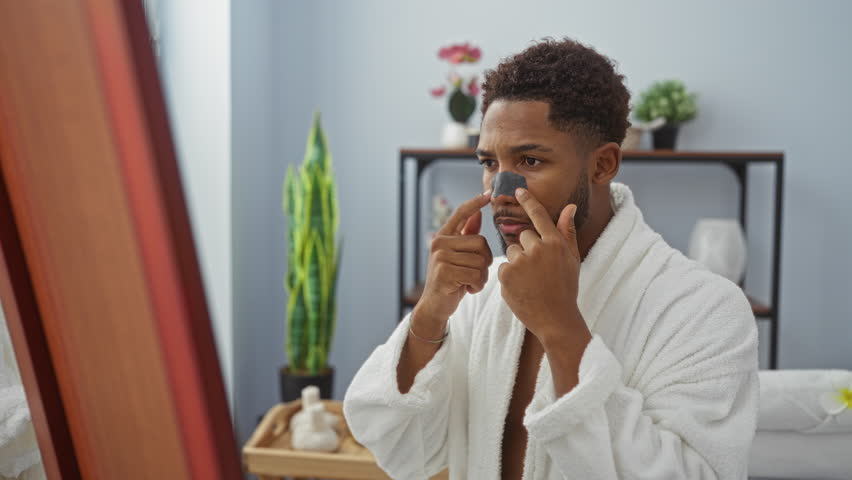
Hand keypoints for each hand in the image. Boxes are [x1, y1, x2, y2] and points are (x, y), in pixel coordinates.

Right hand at [415, 189, 493, 330]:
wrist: (434, 306)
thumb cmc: (451, 279)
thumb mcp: (458, 256)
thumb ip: (466, 235)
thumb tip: (477, 213)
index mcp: (443, 236)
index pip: (460, 213)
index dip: (475, 203)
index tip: (489, 194)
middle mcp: (439, 243)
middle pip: (480, 242)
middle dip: (485, 261)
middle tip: (474, 273)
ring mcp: (440, 258)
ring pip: (480, 261)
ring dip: (481, 277)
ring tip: (469, 283)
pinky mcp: (445, 273)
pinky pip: (476, 275)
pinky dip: (477, 286)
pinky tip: (467, 289)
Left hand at [497, 188, 586, 342]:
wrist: (556, 318)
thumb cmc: (566, 288)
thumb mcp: (572, 259)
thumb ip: (567, 232)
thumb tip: (570, 207)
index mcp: (555, 243)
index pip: (539, 215)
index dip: (528, 201)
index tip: (518, 190)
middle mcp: (538, 248)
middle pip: (523, 236)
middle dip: (527, 249)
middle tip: (538, 270)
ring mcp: (521, 261)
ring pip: (511, 251)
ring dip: (517, 262)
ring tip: (530, 281)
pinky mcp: (506, 274)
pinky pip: (503, 267)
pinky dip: (509, 277)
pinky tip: (522, 288)